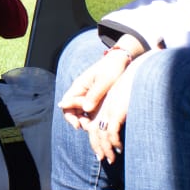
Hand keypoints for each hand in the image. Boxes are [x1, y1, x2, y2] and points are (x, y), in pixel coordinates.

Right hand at [59, 49, 144, 163]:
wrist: (122, 60)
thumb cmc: (113, 68)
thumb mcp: (105, 81)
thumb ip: (94, 95)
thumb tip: (85, 110)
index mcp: (79, 86)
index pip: (66, 104)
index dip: (70, 117)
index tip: (79, 125)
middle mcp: (81, 92)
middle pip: (72, 111)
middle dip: (78, 122)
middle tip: (89, 129)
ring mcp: (89, 96)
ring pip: (81, 113)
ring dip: (86, 121)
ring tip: (96, 128)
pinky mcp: (97, 99)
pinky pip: (91, 111)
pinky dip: (94, 119)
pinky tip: (102, 124)